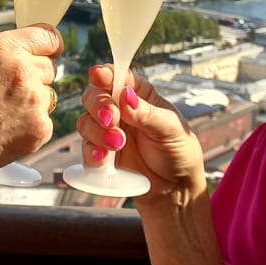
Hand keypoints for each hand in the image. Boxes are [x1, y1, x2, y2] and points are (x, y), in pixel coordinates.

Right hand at [0, 25, 62, 182]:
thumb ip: (4, 56)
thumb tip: (32, 57)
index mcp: (1, 48)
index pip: (49, 37)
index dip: (48, 47)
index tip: (48, 53)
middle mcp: (22, 69)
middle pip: (50, 67)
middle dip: (35, 78)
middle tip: (6, 94)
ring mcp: (34, 99)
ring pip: (48, 95)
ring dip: (32, 103)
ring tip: (0, 115)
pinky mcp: (40, 127)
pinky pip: (45, 120)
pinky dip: (30, 127)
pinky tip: (4, 131)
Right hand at [76, 65, 206, 203]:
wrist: (176, 190)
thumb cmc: (179, 153)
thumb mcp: (171, 129)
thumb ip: (147, 114)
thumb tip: (126, 97)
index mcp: (140, 96)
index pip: (118, 77)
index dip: (106, 74)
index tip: (99, 75)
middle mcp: (120, 111)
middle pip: (95, 96)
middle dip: (99, 105)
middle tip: (112, 118)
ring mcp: (108, 133)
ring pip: (86, 122)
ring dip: (97, 131)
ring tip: (118, 143)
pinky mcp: (101, 156)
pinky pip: (86, 150)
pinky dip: (91, 153)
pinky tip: (102, 159)